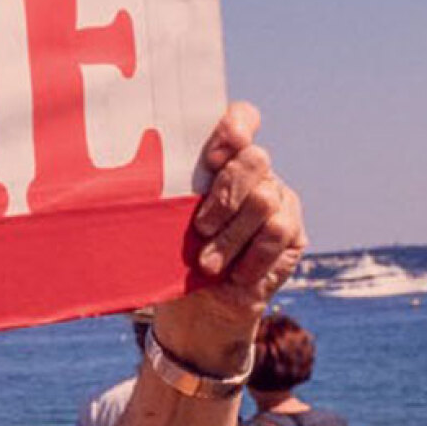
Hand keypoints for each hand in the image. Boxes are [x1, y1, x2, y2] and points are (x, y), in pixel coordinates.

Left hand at [155, 103, 305, 363]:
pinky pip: (278, 232)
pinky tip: (236, 274)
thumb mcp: (163, 220)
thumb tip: (133, 172)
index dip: (236, 124)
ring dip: (231, 237)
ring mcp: (277, 199)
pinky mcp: (293, 232)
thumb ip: (166, 192)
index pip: (240, 119)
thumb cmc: (175, 253)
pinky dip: (252, 257)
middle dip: (225, 195)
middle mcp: (253, 173)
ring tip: (207, 264)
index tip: (215, 153)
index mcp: (221, 159)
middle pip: (254, 159)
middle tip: (200, 228)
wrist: (200, 305)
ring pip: (263, 201)